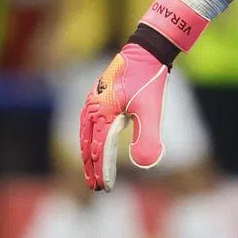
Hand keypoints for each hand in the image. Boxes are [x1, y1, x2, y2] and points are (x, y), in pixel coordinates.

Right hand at [79, 44, 168, 190]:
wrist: (147, 50)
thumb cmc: (150, 80)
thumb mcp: (152, 110)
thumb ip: (147, 136)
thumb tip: (145, 164)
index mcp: (102, 114)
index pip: (100, 150)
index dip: (102, 171)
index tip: (106, 188)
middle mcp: (92, 108)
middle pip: (88, 145)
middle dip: (91, 167)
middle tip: (96, 187)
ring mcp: (93, 101)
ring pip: (85, 135)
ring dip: (88, 154)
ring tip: (93, 171)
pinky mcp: (98, 96)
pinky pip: (88, 123)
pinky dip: (89, 138)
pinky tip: (95, 144)